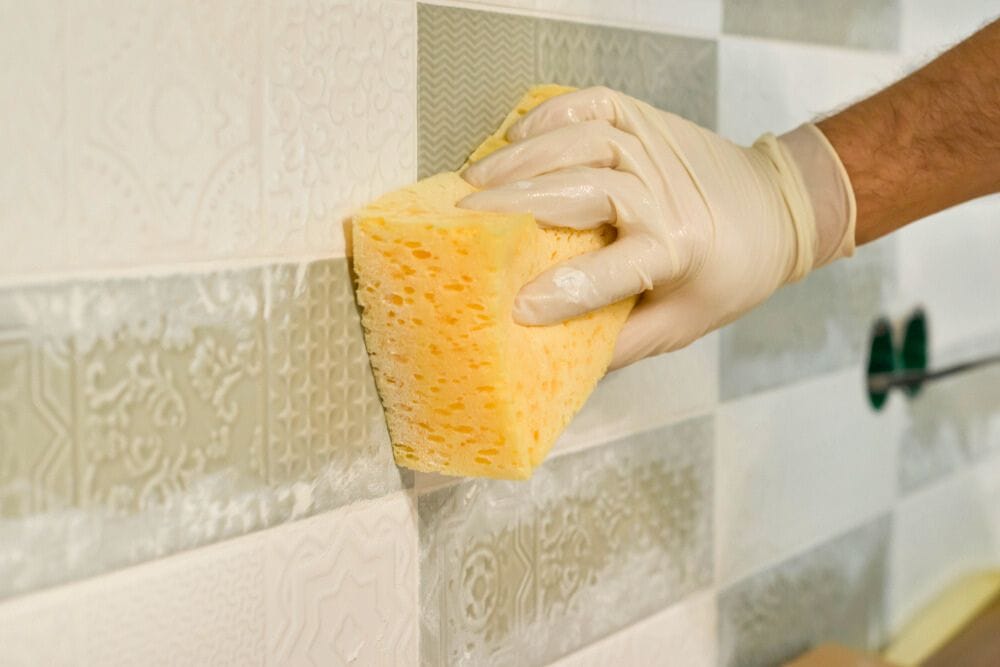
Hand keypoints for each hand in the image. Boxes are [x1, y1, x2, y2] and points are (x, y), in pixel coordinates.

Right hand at [459, 86, 855, 368]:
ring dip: (523, 160)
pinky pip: (595, 103)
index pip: (617, 270)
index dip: (567, 291)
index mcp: (680, 249)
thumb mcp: (682, 323)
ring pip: (584, 142)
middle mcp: (666, 192)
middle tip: (464, 221)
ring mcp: (655, 148)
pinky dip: (551, 113)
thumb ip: (620, 343)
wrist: (776, 207)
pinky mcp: (646, 120)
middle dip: (520, 205)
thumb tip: (552, 361)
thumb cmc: (727, 271)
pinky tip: (515, 134)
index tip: (518, 308)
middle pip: (588, 191)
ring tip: (474, 181)